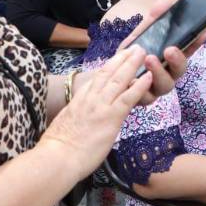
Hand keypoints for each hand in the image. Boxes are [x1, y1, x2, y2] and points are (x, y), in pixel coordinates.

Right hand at [39, 46, 153, 172]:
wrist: (57, 158)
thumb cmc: (57, 148)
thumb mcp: (66, 125)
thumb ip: (77, 118)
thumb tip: (82, 121)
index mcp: (79, 100)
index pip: (96, 79)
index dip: (109, 66)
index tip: (118, 58)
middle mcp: (90, 98)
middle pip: (109, 73)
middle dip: (122, 59)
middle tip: (134, 47)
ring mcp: (101, 106)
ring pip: (119, 79)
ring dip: (132, 64)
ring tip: (143, 52)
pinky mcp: (111, 117)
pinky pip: (128, 97)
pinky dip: (139, 85)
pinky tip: (148, 77)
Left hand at [114, 0, 204, 105]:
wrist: (110, 74)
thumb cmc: (131, 54)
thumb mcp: (141, 34)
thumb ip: (153, 20)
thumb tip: (165, 1)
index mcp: (171, 57)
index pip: (189, 49)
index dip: (197, 42)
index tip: (203, 32)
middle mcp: (168, 73)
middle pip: (180, 70)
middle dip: (178, 59)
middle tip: (170, 49)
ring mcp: (156, 87)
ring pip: (165, 84)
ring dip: (159, 72)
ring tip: (149, 59)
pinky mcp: (143, 98)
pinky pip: (145, 95)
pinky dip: (140, 86)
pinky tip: (133, 77)